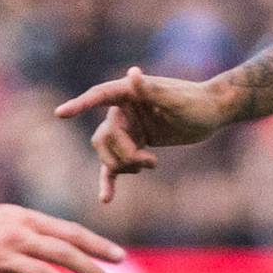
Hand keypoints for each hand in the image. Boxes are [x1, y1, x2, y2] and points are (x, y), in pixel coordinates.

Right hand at [0, 197, 122, 272]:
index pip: (70, 233)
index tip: (119, 257)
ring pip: (42, 272)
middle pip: (62, 252)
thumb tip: (67, 250)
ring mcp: (1, 255)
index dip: (97, 245)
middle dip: (90, 268)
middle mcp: (18, 236)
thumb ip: (38, 233)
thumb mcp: (12, 219)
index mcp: (28, 221)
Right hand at [55, 66, 232, 203]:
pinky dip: (110, 180)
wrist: (212, 112)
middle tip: (149, 163)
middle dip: (123, 155)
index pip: (98, 96)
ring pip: (107, 153)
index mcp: (128, 92)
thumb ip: (151, 89)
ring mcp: (127, 128)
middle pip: (104, 137)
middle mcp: (123, 110)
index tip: (60, 113)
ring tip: (150, 165)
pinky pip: (115, 165)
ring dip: (124, 166)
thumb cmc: (197, 102)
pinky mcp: (134, 145)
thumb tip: (132, 73)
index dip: (79, 105)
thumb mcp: (176, 99)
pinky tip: (106, 199)